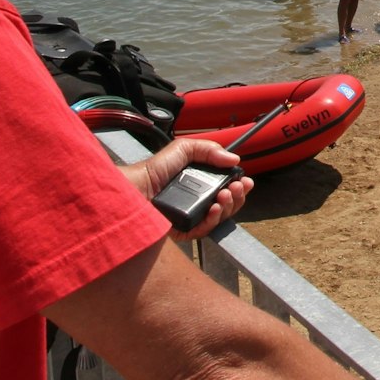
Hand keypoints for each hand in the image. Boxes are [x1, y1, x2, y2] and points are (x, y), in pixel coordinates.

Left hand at [120, 138, 250, 239]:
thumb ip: (209, 149)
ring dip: (228, 206)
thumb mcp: (183, 149)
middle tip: (236, 187)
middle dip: (237, 195)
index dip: (238, 185)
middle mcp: (198, 201)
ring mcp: (192, 216)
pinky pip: (204, 230)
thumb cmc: (154, 170)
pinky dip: (213, 220)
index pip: (227, 187)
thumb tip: (234, 159)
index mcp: (200, 183)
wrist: (136, 188)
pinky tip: (214, 208)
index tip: (244, 180)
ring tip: (224, 195)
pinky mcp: (184, 231)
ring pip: (220, 218)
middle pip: (228, 204)